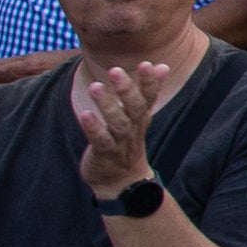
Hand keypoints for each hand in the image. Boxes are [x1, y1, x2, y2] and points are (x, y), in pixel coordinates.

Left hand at [67, 52, 173, 199]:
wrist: (121, 183)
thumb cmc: (126, 142)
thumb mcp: (138, 116)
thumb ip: (146, 91)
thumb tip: (162, 64)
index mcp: (141, 118)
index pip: (149, 98)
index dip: (150, 82)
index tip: (147, 64)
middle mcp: (134, 129)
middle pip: (135, 109)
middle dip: (127, 90)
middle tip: (115, 70)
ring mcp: (120, 143)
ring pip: (118, 124)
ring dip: (107, 105)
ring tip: (95, 86)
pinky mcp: (105, 154)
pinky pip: (101, 141)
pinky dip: (94, 128)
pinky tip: (85, 114)